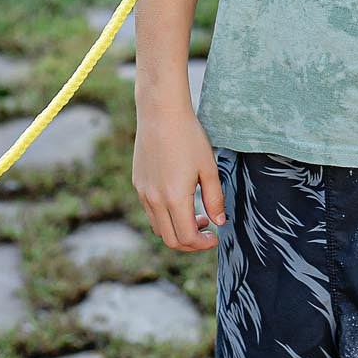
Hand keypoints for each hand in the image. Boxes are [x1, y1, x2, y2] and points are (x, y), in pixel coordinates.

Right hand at [132, 106, 226, 252]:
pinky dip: (166, 217)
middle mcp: (154, 200)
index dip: (202, 244)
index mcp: (174, 198)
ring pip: (158, 228)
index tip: (215, 236)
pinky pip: (150, 211)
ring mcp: (143, 192)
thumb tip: (219, 221)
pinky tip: (179, 200)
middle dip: (190, 243)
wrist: (160, 113)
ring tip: (196, 215)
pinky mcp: (138, 183)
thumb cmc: (188, 137)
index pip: (187, 237)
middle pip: (170, 239)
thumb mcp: (208, 167)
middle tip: (207, 230)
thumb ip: (214, 198)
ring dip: (177, 230)